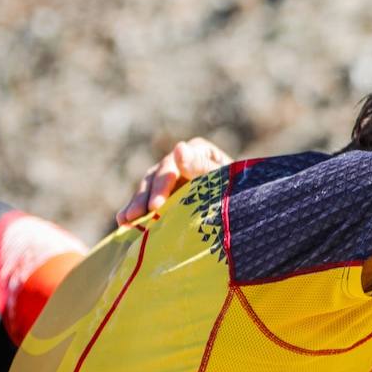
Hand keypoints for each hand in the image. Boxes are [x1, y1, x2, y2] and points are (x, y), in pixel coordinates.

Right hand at [117, 137, 232, 225]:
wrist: (248, 207)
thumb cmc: (241, 190)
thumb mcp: (223, 179)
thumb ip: (201, 166)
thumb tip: (179, 147)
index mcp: (197, 151)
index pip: (173, 166)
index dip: (162, 186)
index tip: (156, 207)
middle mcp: (180, 161)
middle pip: (156, 177)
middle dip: (144, 199)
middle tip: (136, 217)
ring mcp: (171, 178)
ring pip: (147, 190)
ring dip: (135, 206)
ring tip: (125, 221)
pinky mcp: (166, 195)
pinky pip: (147, 203)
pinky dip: (136, 212)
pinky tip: (123, 223)